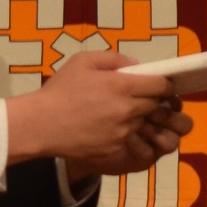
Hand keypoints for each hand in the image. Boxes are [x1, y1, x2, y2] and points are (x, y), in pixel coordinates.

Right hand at [9, 47, 193, 176]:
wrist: (41, 125)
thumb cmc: (61, 90)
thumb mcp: (83, 61)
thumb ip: (114, 59)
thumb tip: (135, 66)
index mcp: (123, 86)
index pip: (161, 86)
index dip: (164, 84)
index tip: (160, 84)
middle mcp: (128, 110)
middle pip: (154, 105)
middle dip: (151, 100)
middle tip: (136, 96)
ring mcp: (123, 132)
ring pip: (141, 122)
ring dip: (136, 116)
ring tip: (114, 111)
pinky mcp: (115, 147)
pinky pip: (127, 137)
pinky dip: (122, 131)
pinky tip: (104, 125)